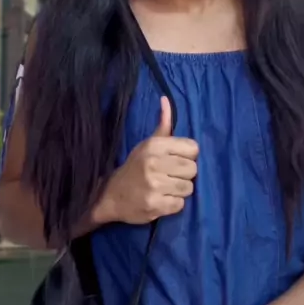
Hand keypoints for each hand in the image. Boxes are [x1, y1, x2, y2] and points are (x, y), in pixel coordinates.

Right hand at [103, 98, 198, 223]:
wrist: (110, 195)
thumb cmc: (135, 167)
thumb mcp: (147, 144)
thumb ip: (163, 124)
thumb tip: (166, 99)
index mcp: (155, 145)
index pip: (193, 148)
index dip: (188, 156)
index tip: (176, 160)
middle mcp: (154, 163)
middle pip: (193, 169)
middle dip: (185, 174)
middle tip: (170, 176)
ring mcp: (154, 185)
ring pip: (189, 188)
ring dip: (179, 190)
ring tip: (166, 188)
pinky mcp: (155, 206)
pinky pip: (180, 204)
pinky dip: (173, 204)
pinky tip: (162, 199)